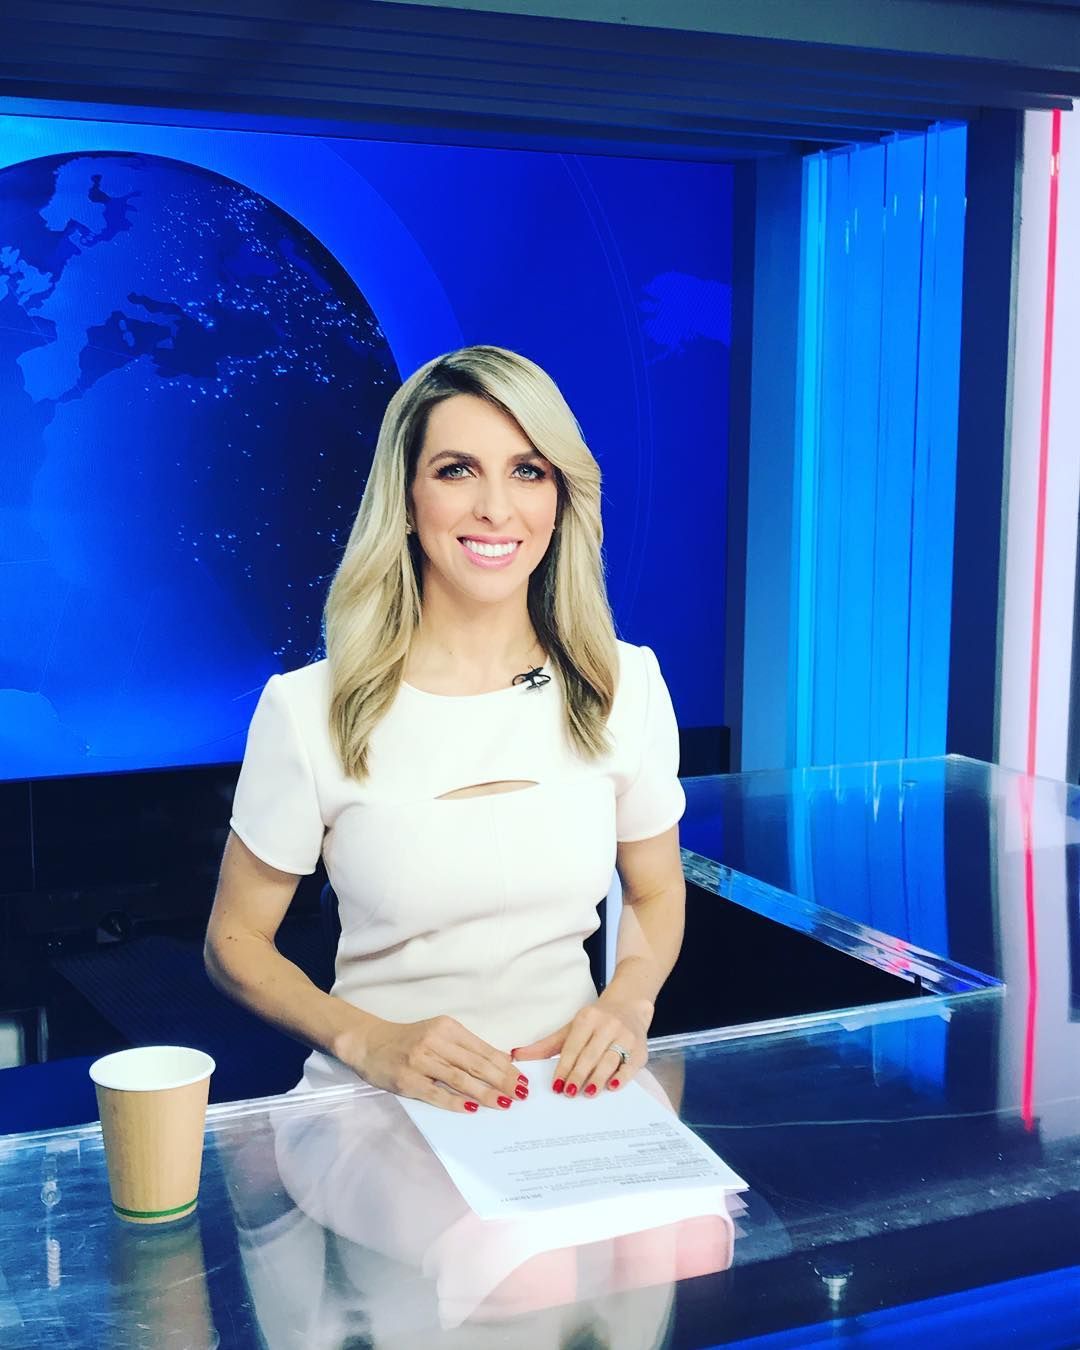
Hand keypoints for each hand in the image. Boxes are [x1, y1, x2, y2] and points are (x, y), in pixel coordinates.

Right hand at [342, 1014, 527, 1113]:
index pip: (483, 1049)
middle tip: (521, 1094)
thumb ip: (466, 1047)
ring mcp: (420, 1061)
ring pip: (460, 1079)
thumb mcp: (439, 1034)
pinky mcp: (407, 1080)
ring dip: (485, 1093)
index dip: (505, 1066)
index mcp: (447, 1028)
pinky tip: (471, 1110)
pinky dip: (455, 1102)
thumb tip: (501, 1061)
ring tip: (504, 1103)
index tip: (522, 1079)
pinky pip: (436, 1094)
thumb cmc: (409, 1040)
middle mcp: (435, 1041)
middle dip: (502, 1081)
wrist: (369, 1043)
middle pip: (475, 1064)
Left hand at [512, 993, 650, 1097]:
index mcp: (587, 1019)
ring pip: (609, 1060)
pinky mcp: (640, 1049)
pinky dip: (621, 1077)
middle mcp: (607, 1025)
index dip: (563, 1067)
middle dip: (578, 1075)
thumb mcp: (572, 1028)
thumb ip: (547, 1045)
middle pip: (590, 1054)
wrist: (630, 1005)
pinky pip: (630, 1066)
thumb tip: (517, 1056)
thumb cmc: (596, 1021)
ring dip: (598, 1078)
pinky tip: (611, 1087)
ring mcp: (625, 1036)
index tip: (556, 1086)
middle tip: (569, 1093)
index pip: (572, 1047)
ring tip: (587, 1093)